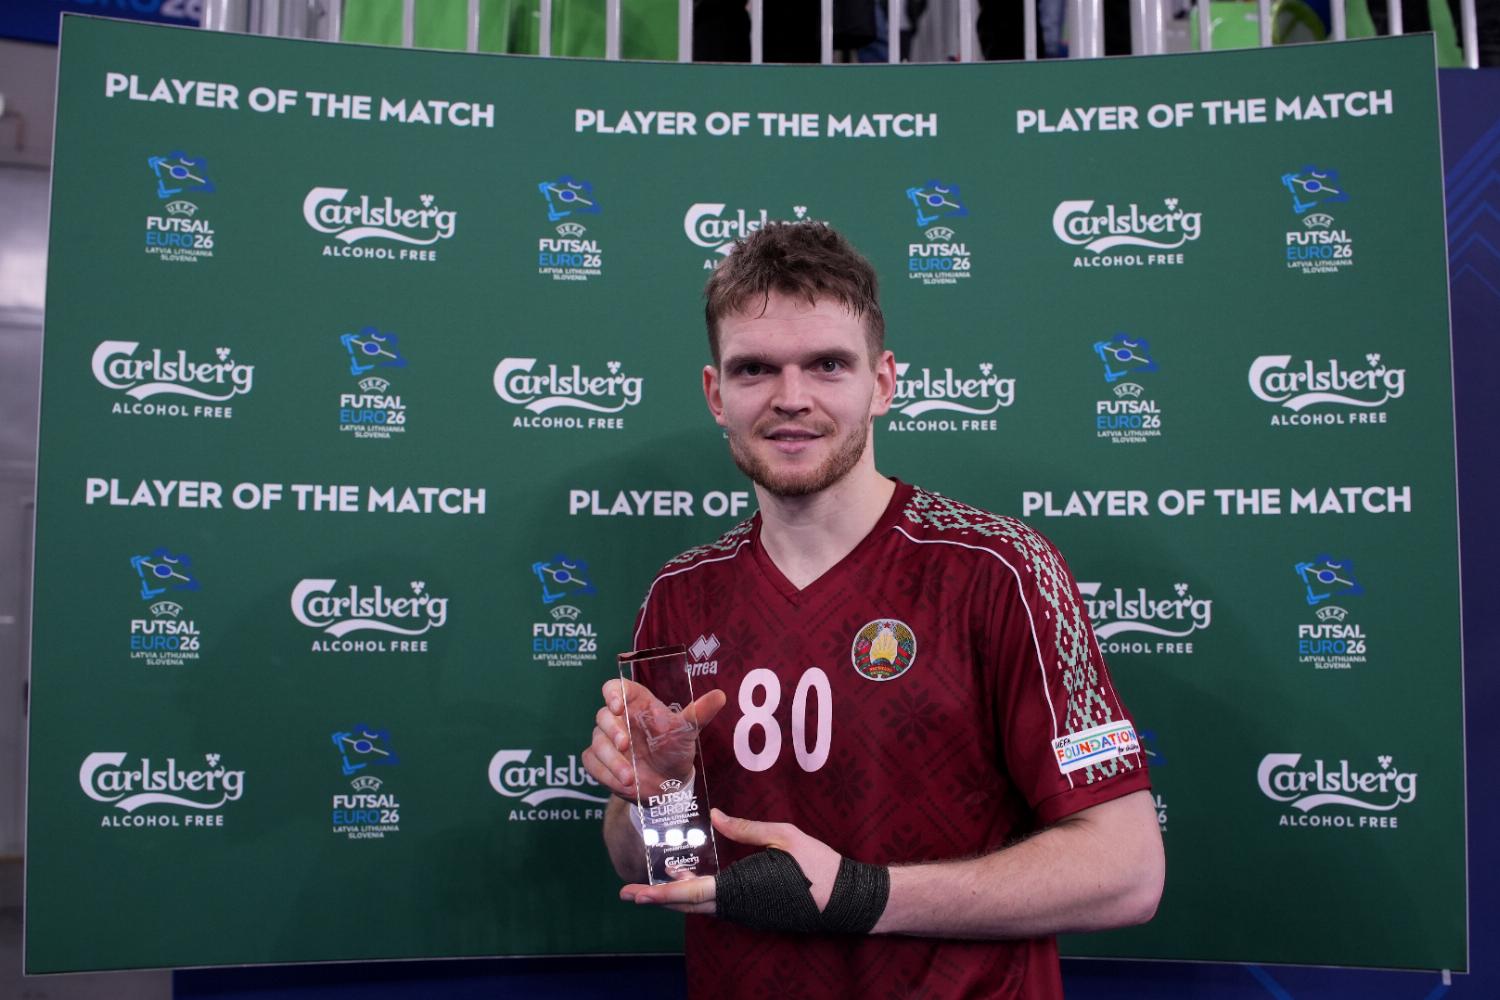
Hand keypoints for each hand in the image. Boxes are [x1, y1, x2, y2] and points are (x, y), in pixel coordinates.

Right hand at [582, 678, 725, 801]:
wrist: (668, 785)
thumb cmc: (675, 749)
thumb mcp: (687, 731)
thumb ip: (699, 713)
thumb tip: (720, 695)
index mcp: (636, 703)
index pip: (615, 687)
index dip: (613, 693)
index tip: (618, 705)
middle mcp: (618, 719)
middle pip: (603, 715)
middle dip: (612, 730)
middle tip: (625, 744)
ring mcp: (606, 740)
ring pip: (597, 742)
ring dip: (611, 759)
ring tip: (630, 777)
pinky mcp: (599, 761)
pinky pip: (592, 763)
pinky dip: (605, 774)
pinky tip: (623, 783)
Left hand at [619, 809, 842, 913]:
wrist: (846, 899)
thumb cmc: (817, 866)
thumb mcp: (782, 837)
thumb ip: (746, 828)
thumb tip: (715, 817)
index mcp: (739, 889)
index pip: (689, 894)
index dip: (658, 893)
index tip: (633, 893)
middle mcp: (737, 907)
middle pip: (687, 905)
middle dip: (657, 897)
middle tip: (629, 891)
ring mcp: (746, 914)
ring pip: (701, 906)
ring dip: (677, 894)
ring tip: (658, 878)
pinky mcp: (754, 913)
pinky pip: (717, 905)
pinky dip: (697, 894)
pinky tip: (690, 879)